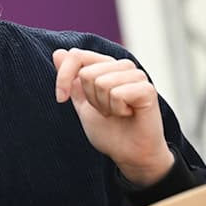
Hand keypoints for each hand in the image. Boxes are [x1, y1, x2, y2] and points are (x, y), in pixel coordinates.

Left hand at [54, 48, 173, 185]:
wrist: (129, 154)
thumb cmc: (108, 129)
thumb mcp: (81, 102)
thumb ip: (70, 79)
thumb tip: (58, 52)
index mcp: (105, 66)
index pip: (75, 55)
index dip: (63, 77)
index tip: (61, 98)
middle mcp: (121, 66)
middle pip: (86, 73)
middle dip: (89, 98)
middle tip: (105, 110)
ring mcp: (136, 76)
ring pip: (102, 82)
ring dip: (104, 105)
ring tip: (117, 112)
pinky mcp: (147, 89)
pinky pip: (118, 93)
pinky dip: (117, 110)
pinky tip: (128, 114)